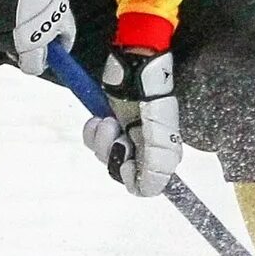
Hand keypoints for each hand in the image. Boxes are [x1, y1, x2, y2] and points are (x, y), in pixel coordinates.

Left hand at [82, 44, 181, 196]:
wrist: (136, 64)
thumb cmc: (151, 96)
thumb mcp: (159, 134)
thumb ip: (155, 166)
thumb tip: (146, 191)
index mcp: (162, 155)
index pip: (143, 186)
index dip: (129, 176)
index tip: (124, 155)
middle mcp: (143, 149)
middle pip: (118, 171)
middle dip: (111, 151)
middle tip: (115, 130)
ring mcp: (125, 136)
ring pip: (103, 155)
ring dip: (100, 138)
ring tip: (108, 119)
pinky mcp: (109, 123)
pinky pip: (93, 139)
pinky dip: (92, 130)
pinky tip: (99, 117)